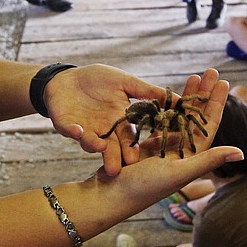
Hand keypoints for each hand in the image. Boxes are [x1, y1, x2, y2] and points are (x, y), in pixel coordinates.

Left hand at [43, 64, 166, 173]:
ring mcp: (84, 129)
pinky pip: (69, 130)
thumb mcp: (126, 82)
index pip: (129, 137)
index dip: (132, 148)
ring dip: (94, 146)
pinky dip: (73, 131)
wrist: (66, 77)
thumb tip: (180, 100)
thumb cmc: (98, 79)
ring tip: (101, 148)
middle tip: (117, 169)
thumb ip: (149, 92)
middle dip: (114, 158)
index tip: (137, 158)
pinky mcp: (66, 125)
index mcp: (120, 120)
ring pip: (90, 143)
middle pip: (111, 147)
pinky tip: (77, 130)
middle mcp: (103, 130)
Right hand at [92, 69, 231, 180]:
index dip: (217, 102)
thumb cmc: (144, 187)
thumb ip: (209, 161)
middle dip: (204, 93)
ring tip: (193, 75)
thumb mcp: (179, 172)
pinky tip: (167, 91)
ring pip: (180, 115)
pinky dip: (165, 106)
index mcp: (192, 156)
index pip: (209, 123)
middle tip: (211, 70)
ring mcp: (164, 147)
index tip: (223, 80)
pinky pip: (160, 120)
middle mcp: (181, 151)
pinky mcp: (148, 145)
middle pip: (197, 116)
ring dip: (186, 96)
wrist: (111, 196)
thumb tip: (242, 153)